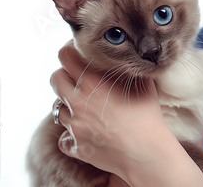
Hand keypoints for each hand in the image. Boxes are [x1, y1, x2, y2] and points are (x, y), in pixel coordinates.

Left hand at [50, 40, 169, 180]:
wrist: (146, 151)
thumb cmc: (147, 115)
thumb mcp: (142, 83)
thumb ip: (128, 68)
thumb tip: (128, 57)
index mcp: (92, 82)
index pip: (65, 56)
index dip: (70, 51)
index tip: (78, 53)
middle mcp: (78, 102)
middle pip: (55, 79)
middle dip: (65, 76)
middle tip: (79, 80)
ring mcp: (74, 125)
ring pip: (58, 109)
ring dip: (70, 106)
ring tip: (88, 108)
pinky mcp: (76, 146)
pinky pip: (64, 138)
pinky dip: (71, 135)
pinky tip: (86, 132)